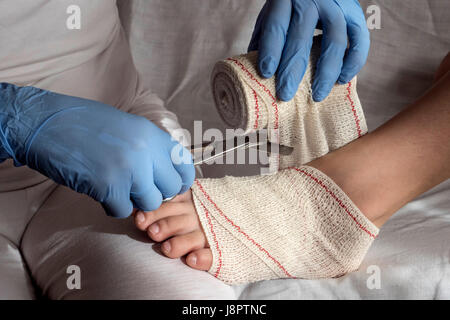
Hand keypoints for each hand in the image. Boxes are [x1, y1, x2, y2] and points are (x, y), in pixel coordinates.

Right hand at [0, 83, 194, 217]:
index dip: (181, 180)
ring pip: (150, 203)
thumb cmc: (83, 124)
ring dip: (135, 201)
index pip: (184, 164)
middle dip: (156, 193)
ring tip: (117, 188)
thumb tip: (163, 173)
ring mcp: (128, 169)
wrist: (44, 124)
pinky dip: (112, 206)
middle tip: (139, 189)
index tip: (172, 186)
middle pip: (171, 189)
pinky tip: (100, 191)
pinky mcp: (108, 187)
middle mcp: (145, 151)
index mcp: (151, 134)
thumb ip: (149, 148)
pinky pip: (123, 211)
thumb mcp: (127, 127)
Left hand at [248, 0, 369, 101]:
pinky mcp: (355, 14)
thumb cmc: (290, 6)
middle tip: (285, 95)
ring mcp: (336, 6)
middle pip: (302, 38)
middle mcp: (312, 0)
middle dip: (292, 70)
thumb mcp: (272, 14)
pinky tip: (342, 80)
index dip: (271, 50)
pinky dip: (353, 62)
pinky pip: (360, 40)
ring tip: (316, 95)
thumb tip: (255, 75)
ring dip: (326, 72)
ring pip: (335, 41)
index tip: (266, 74)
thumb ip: (265, 39)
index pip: (276, 26)